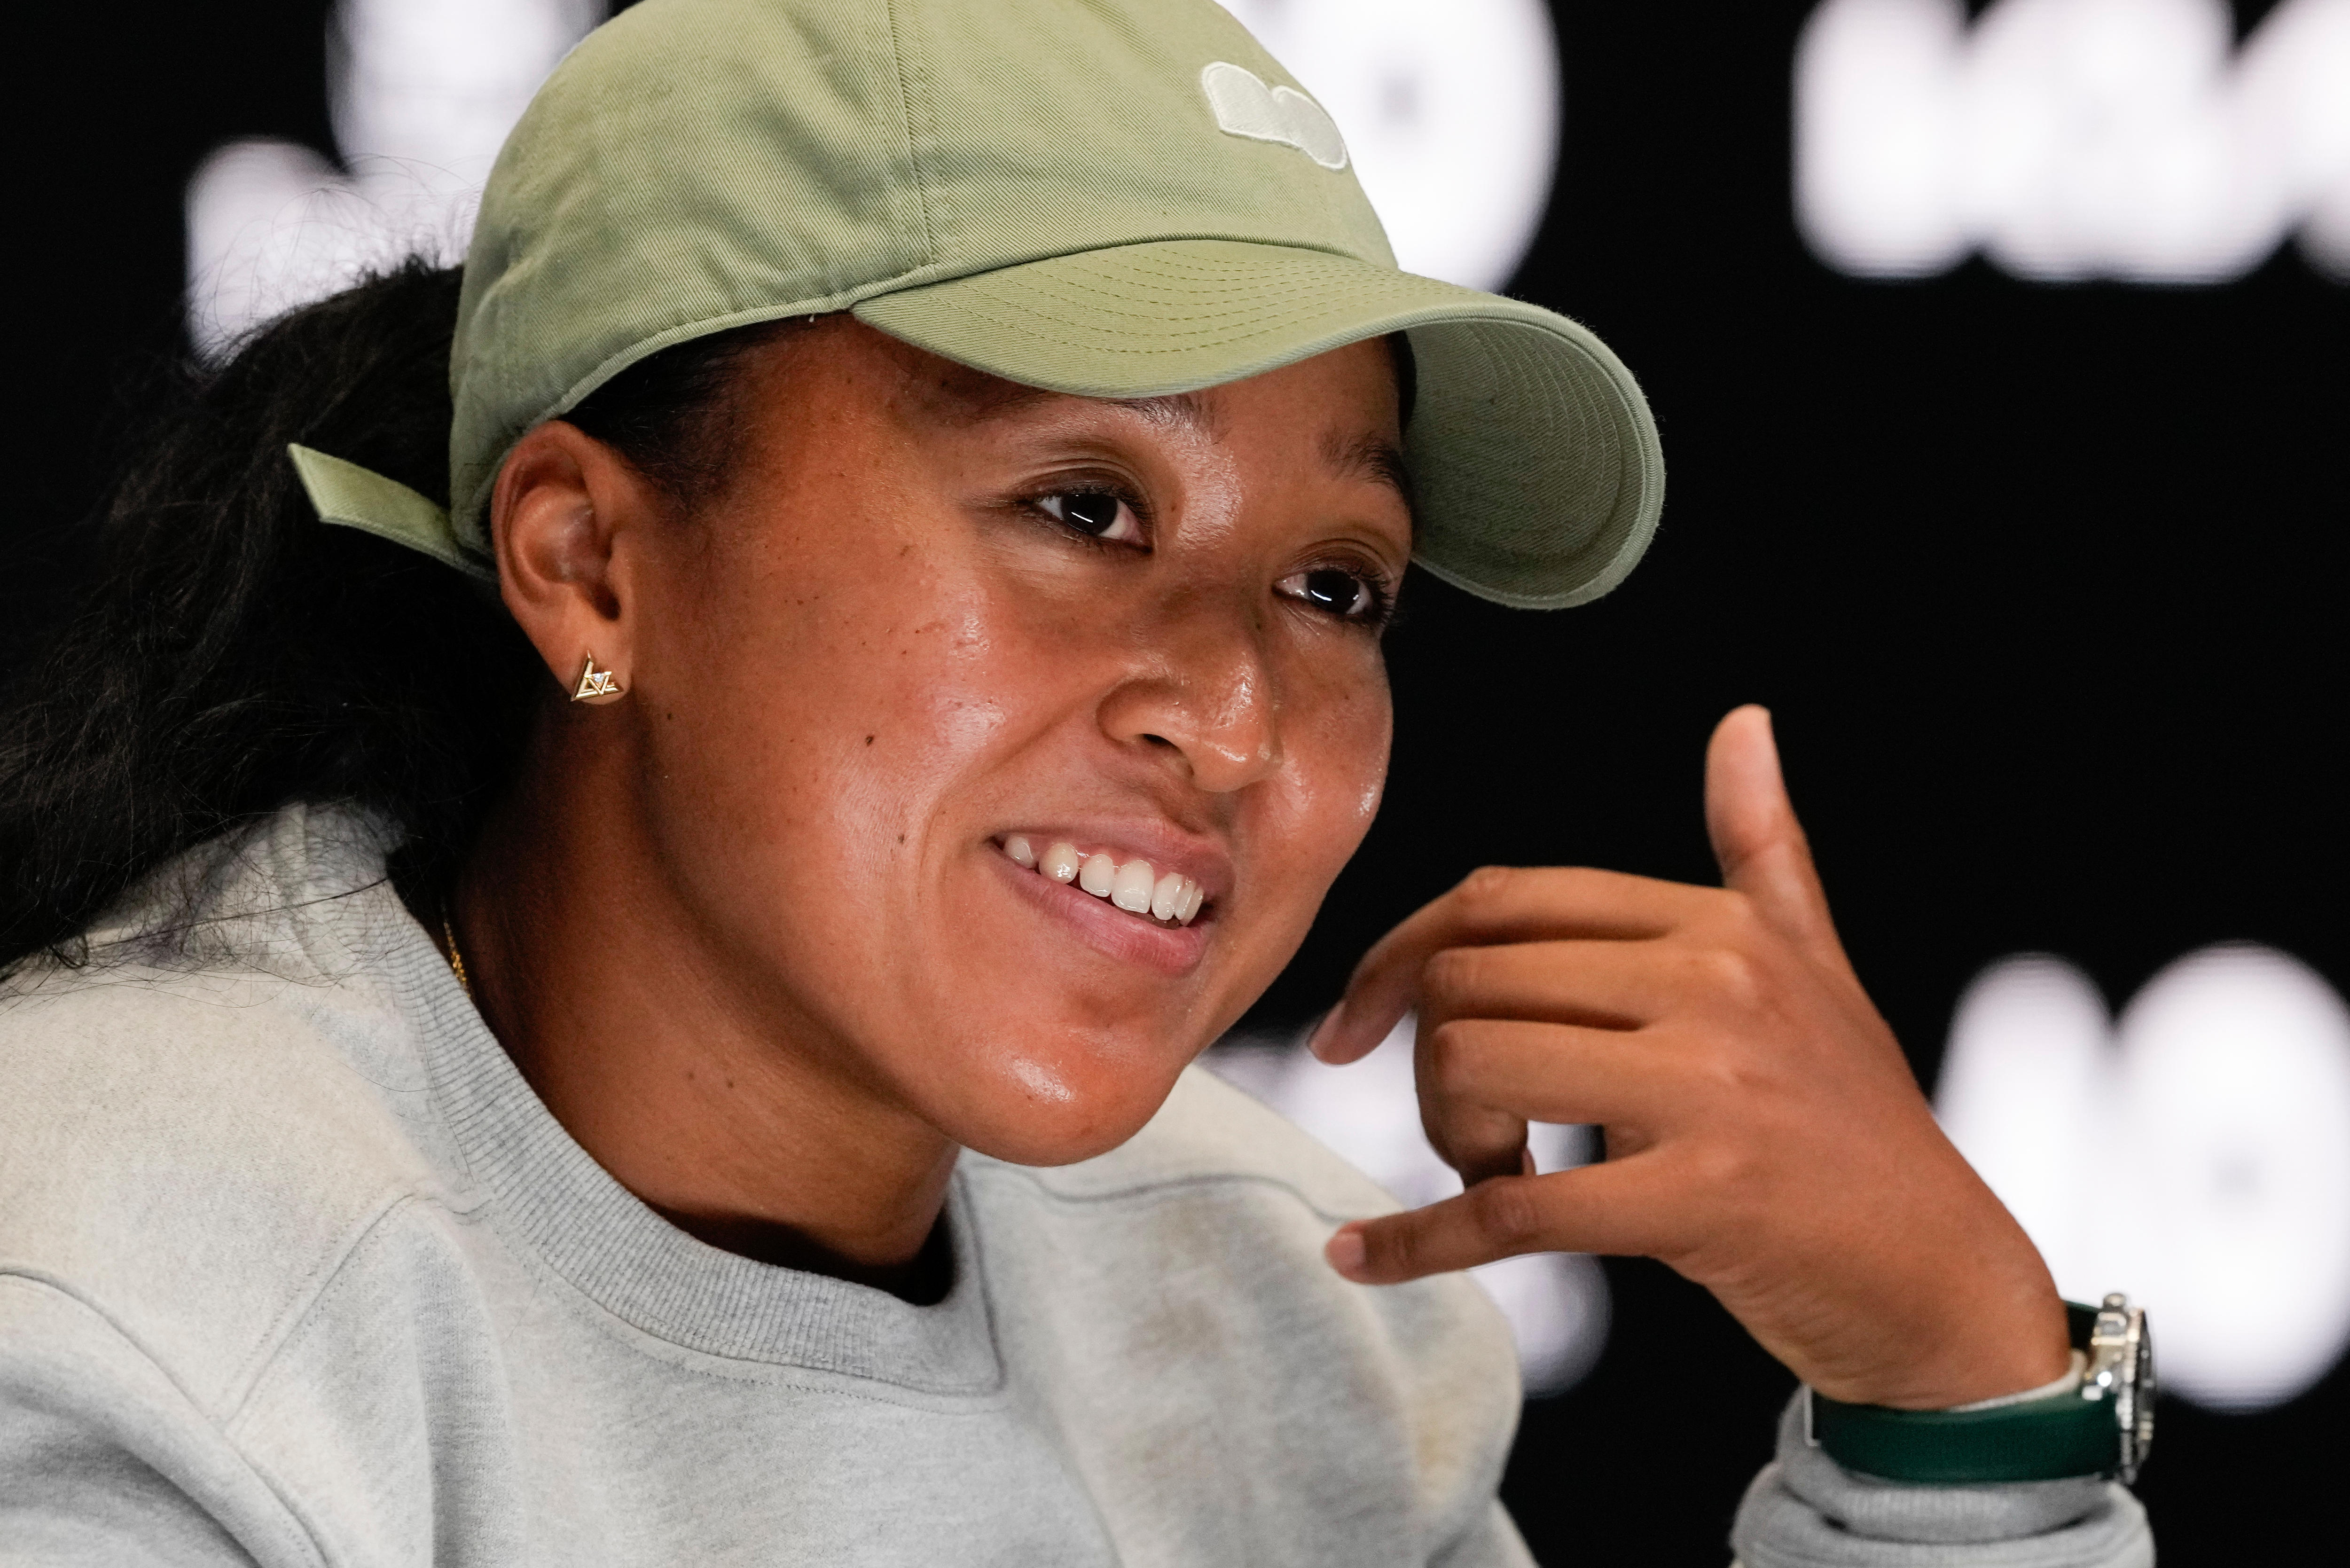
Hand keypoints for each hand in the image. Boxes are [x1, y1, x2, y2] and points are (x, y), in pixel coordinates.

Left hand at [1312, 706, 2069, 1408]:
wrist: (1940, 1275)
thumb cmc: (1855, 1123)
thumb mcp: (1813, 963)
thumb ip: (1763, 844)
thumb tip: (1745, 722)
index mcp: (1717, 926)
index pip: (1503, 898)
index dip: (1401, 954)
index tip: (1357, 1021)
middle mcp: (1712, 986)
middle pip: (1467, 982)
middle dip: (1428, 1063)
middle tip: (1470, 1130)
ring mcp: (1710, 1091)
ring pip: (1471, 1069)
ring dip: (1446, 1140)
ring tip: (1497, 1176)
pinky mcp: (1698, 1201)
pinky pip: (1507, 1212)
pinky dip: (1418, 1241)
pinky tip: (1368, 1256)